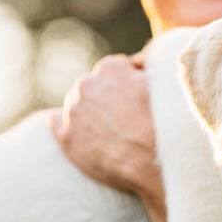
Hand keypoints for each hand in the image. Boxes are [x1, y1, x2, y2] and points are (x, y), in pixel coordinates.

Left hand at [49, 54, 166, 221]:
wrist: (155, 161)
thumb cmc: (164, 121)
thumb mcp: (163, 82)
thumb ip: (149, 63)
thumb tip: (139, 59)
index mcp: (111, 68)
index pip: (118, 67)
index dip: (131, 81)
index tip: (140, 94)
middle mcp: (87, 85)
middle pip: (95, 85)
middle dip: (108, 95)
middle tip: (128, 114)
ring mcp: (74, 112)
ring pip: (78, 103)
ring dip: (91, 111)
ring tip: (112, 129)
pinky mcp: (67, 138)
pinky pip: (57, 123)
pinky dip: (66, 124)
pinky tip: (83, 132)